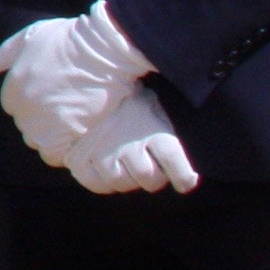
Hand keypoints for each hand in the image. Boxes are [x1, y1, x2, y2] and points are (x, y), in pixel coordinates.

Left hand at [0, 2, 156, 163]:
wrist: (103, 48)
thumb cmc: (67, 38)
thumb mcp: (30, 36)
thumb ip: (6, 53)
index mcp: (13, 89)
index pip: (14, 107)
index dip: (32, 102)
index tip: (50, 95)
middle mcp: (25, 109)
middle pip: (27, 126)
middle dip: (42, 120)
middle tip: (65, 108)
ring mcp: (46, 124)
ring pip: (40, 143)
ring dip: (52, 138)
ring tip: (72, 124)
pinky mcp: (70, 133)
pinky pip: (58, 155)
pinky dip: (65, 151)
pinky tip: (78, 137)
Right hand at [66, 84, 200, 193]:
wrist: (84, 85)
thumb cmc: (127, 103)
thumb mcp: (152, 109)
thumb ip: (167, 135)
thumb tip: (190, 176)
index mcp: (150, 127)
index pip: (171, 158)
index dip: (183, 177)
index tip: (185, 183)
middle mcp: (127, 141)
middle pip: (149, 178)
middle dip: (153, 177)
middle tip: (149, 166)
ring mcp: (102, 151)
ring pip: (122, 183)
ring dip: (128, 179)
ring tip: (125, 164)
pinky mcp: (79, 159)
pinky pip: (97, 184)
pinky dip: (103, 182)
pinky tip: (105, 168)